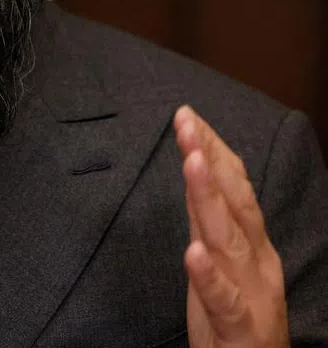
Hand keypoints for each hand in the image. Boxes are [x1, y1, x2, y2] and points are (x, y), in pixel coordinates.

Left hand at [174, 105, 288, 347]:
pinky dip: (208, 275)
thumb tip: (196, 168)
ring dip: (209, 199)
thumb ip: (209, 216)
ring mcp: (249, 291)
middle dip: (209, 159)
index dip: (213, 150)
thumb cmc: (237, 312)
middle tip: (186, 123)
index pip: (235, 186)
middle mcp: (255, 260)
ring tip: (192, 163)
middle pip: (233, 203)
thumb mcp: (222, 256)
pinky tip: (193, 252)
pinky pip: (223, 299)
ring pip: (228, 240)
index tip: (188, 116)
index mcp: (253, 242)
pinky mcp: (238, 325)